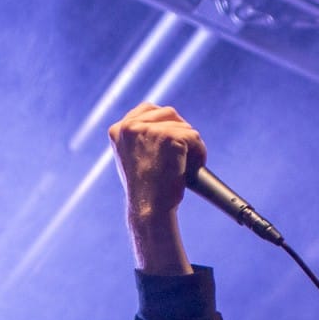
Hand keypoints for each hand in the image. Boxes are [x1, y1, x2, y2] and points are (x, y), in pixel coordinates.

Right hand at [109, 102, 206, 272]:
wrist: (149, 209)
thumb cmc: (146, 193)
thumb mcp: (134, 160)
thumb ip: (142, 141)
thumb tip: (163, 129)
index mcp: (118, 130)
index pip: (148, 110)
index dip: (165, 122)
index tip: (174, 136)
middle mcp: (130, 126)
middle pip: (169, 114)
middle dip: (182, 132)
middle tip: (186, 153)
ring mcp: (149, 130)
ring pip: (184, 127)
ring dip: (192, 145)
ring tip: (188, 166)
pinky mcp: (169, 137)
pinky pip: (194, 138)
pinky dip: (200, 153)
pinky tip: (194, 168)